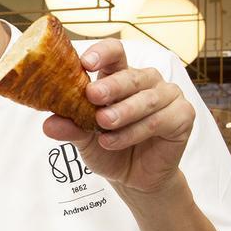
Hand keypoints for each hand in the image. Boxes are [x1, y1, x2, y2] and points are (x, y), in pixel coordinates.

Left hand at [42, 38, 194, 193]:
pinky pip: (159, 120)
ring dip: (123, 112)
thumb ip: (71, 128)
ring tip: (103, 125)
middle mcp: (146, 81)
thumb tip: (48, 124)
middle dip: (111, 86)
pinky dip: (135, 131)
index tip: (86, 62)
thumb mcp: (84, 139)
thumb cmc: (109, 149)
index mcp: (120, 76)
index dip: (102, 53)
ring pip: (146, 99)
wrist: (133, 178)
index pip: (115, 52)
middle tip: (93, 96)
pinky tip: (113, 141)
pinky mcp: (183, 115)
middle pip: (131, 75)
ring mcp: (167, 96)